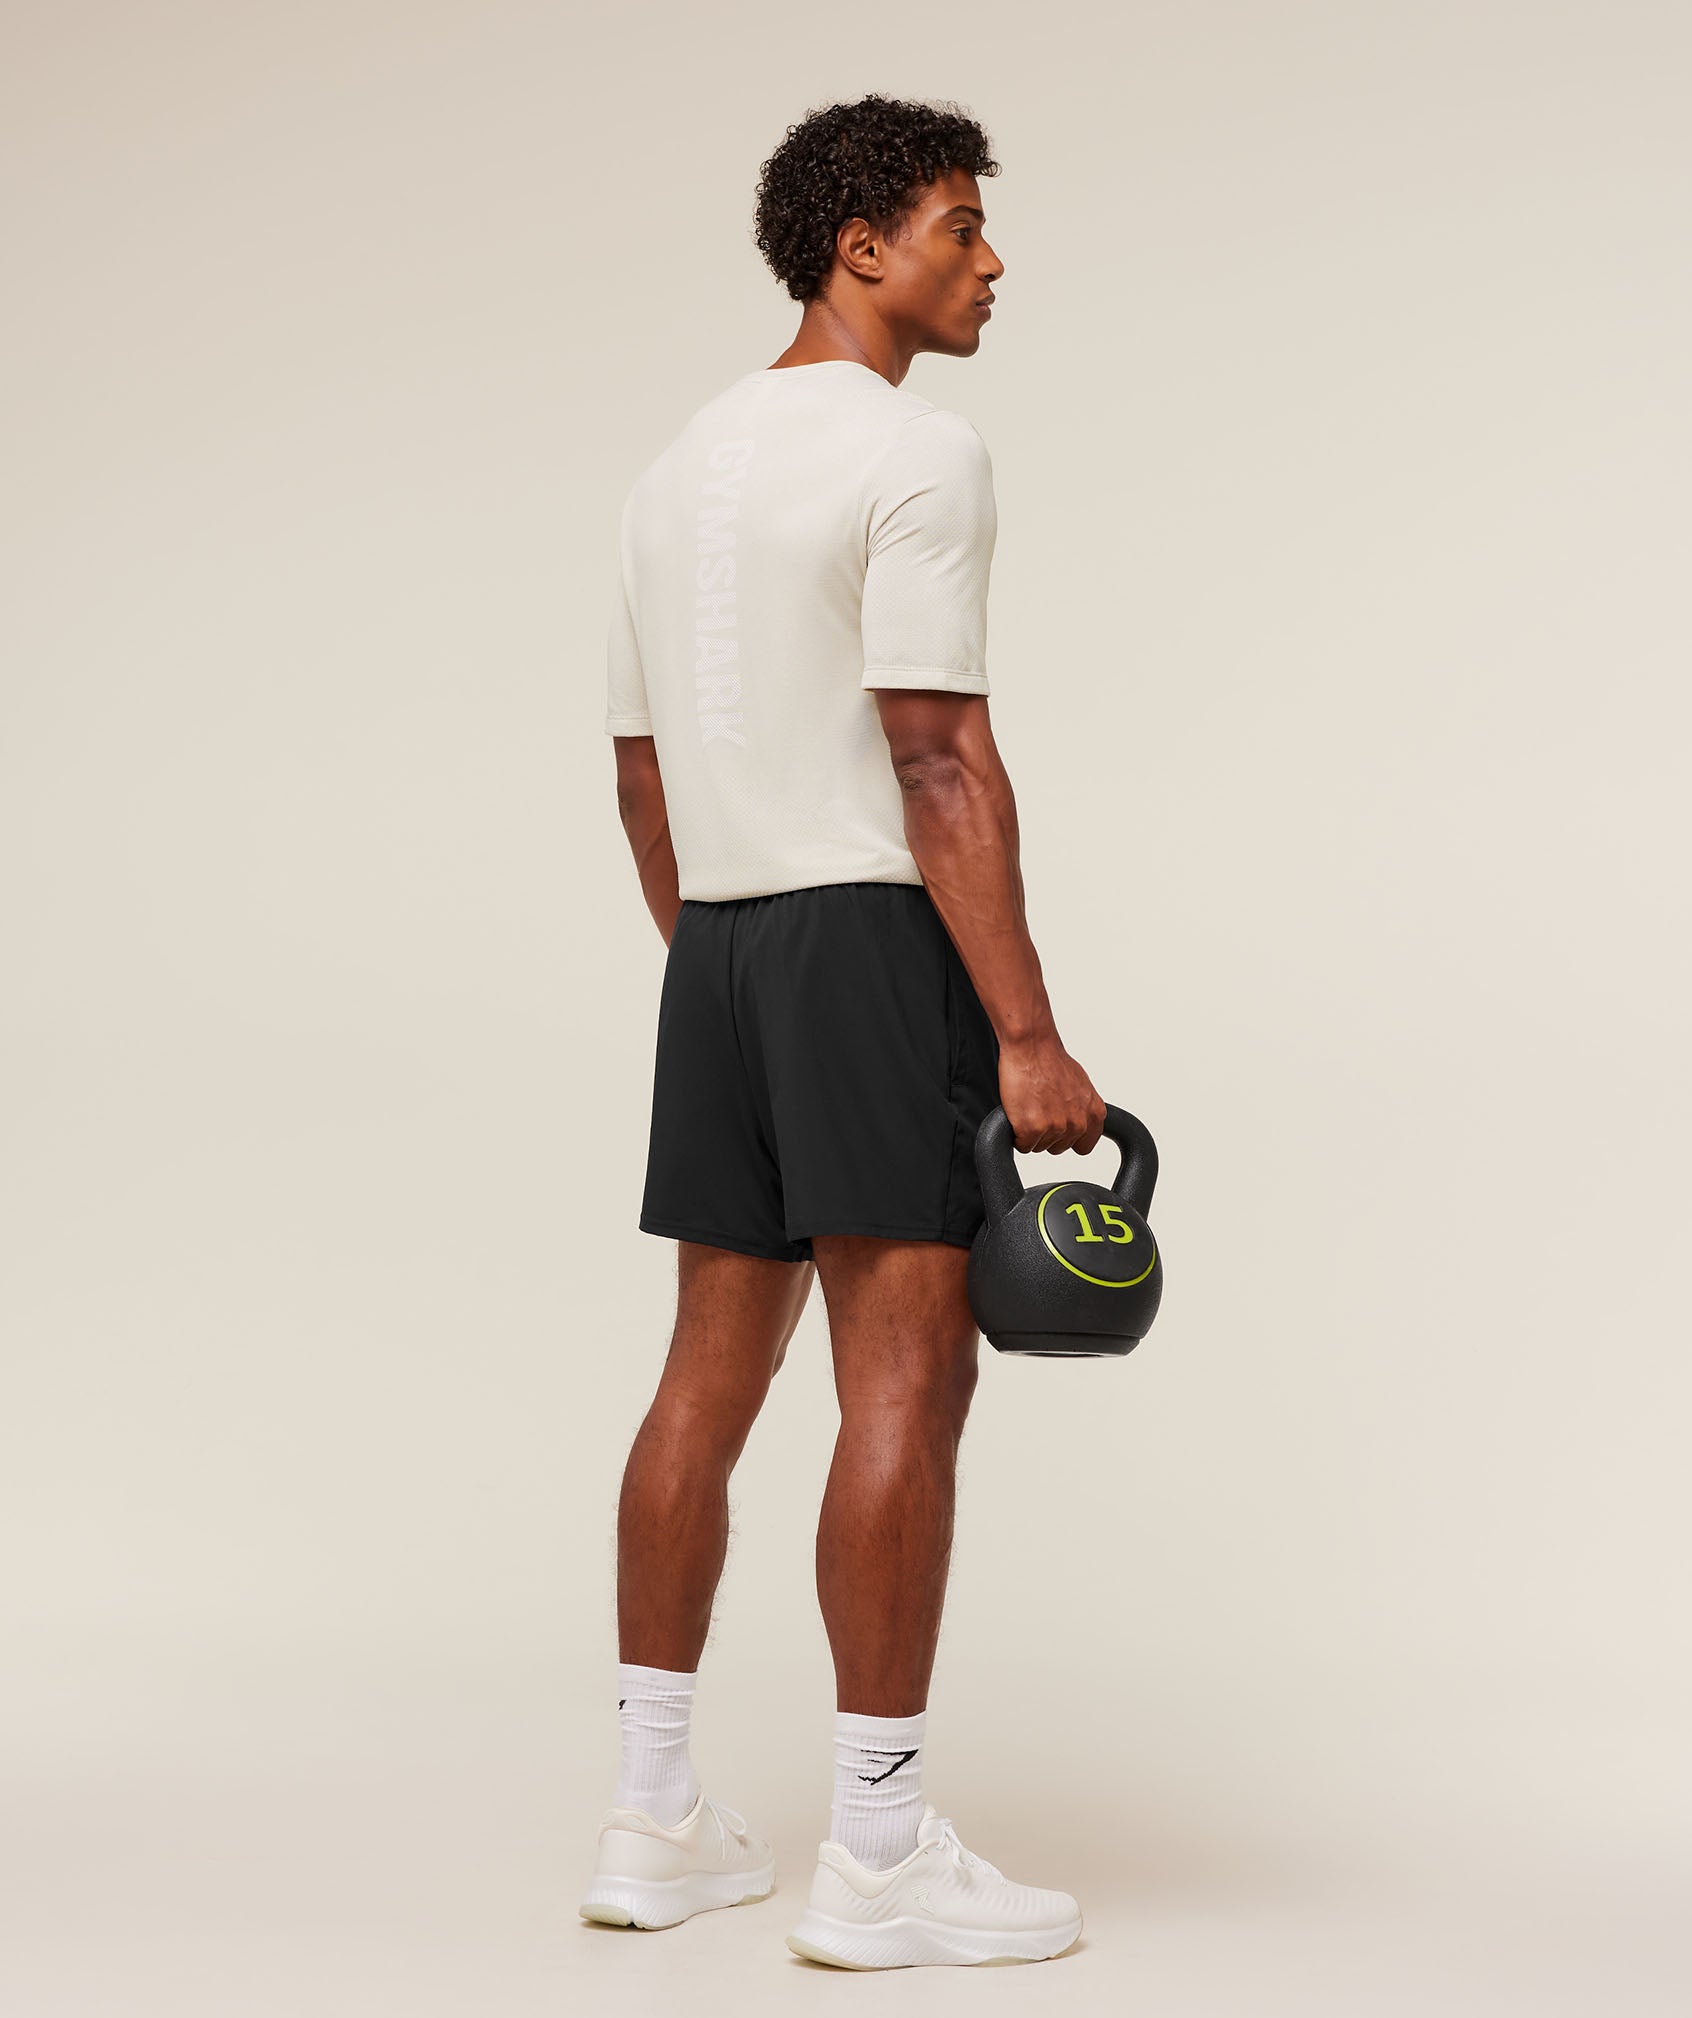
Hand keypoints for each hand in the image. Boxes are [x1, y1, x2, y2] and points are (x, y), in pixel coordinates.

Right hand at [996, 1032, 1106, 1153]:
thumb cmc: (1051, 1061)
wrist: (1032, 1047)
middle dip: (1047, 1133)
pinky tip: (1019, 1113)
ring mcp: (1055, 1127)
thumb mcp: (1081, 1086)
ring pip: (1039, 1146)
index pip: (1084, 1146)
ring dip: (1030, 1132)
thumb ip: (1083, 1109)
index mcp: (1094, 1113)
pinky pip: (1022, 1145)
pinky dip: (1016, 1133)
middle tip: (1039, 1108)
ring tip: (1029, 1106)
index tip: (1060, 1130)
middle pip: (1058, 1147)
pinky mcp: (1031, 1129)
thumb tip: (1079, 1118)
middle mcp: (1078, 1123)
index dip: (1068, 1139)